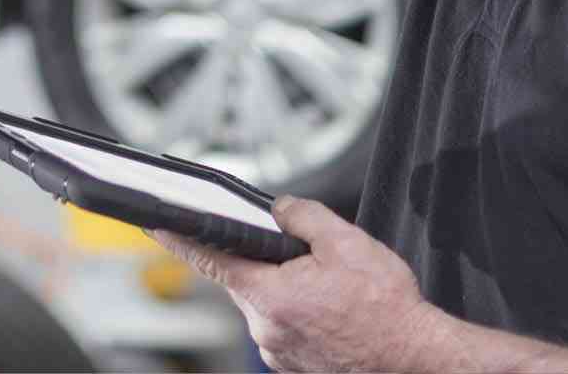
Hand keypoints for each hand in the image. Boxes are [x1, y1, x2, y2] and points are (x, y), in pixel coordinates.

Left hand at [195, 194, 439, 373]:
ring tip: (334, 289)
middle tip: (310, 257)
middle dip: (269, 262)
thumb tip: (280, 210)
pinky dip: (299, 313)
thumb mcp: (348, 243)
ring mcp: (276, 351)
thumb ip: (304, 217)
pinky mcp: (290, 364)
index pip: (211, 259)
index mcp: (271, 294)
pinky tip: (333, 311)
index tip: (159, 227)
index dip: (182, 239)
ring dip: (288, 289)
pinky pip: (282, 327)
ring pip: (267, 303)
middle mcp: (265, 328)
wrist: (408, 357)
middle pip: (246, 280)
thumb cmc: (383, 308)